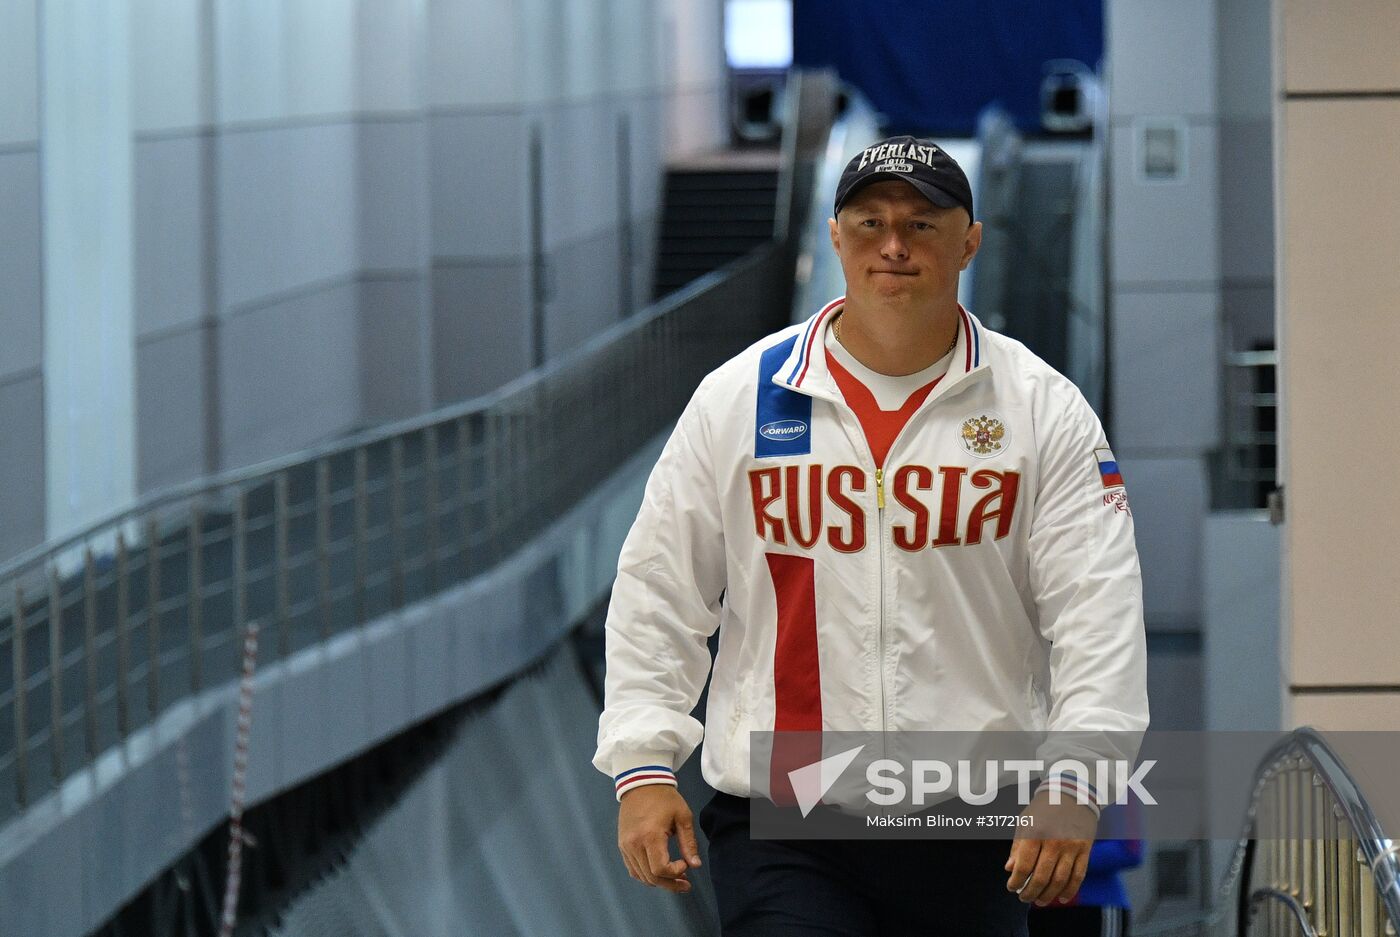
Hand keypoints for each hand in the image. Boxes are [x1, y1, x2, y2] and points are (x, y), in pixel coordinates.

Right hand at [617, 785, 702, 893]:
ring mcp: (626, 846)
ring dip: (659, 882)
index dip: (675, 873)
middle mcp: (634, 844)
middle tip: (685, 884)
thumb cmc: (664, 798)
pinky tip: (659, 873)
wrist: (641, 782)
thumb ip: (688, 843)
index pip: (660, 869)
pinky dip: (646, 875)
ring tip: (675, 879)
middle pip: (651, 877)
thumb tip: (695, 865)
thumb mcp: (682, 817)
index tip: (685, 864)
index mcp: (650, 836)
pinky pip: (633, 869)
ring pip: (641, 876)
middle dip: (670, 884)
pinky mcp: (622, 845)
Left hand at [1003, 788, 1097, 906]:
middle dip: (1030, 892)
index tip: (1011, 887)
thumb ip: (1017, 846)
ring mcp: (1071, 847)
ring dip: (1048, 895)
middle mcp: (1053, 841)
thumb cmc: (1044, 808)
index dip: (1016, 881)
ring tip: (1039, 901)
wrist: (1072, 793)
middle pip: (1041, 877)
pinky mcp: (1085, 850)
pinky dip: (1070, 891)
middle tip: (1024, 898)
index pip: (1024, 866)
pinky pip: (1078, 876)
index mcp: (1034, 833)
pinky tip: (1060, 898)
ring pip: (1059, 880)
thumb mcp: (1025, 821)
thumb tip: (1010, 869)